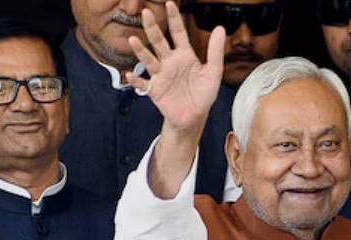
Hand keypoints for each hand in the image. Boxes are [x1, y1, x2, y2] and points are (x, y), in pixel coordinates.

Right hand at [126, 1, 225, 130]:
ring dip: (140, 50)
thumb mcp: (213, 73)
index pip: (178, 33)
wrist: (194, 117)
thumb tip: (220, 28)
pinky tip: (130, 74)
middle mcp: (170, 62)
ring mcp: (160, 75)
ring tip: (133, 40)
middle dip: (153, 28)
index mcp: (184, 55)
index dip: (174, 19)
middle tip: (145, 13)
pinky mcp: (154, 90)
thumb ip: (215, 52)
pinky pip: (143, 84)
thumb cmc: (203, 94)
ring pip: (148, 59)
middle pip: (159, 42)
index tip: (170, 3)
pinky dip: (136, 80)